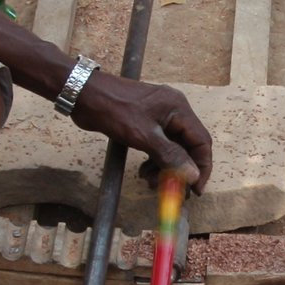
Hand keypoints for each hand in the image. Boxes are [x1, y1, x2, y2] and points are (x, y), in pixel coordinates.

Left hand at [70, 71, 214, 189]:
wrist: (83, 94)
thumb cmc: (113, 109)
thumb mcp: (143, 136)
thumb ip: (170, 155)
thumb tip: (192, 174)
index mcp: (178, 109)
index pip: (201, 141)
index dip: (201, 167)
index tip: (195, 189)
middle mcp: (173, 111)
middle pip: (187, 146)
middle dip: (180, 169)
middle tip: (172, 190)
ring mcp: (159, 116)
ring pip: (172, 148)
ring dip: (165, 167)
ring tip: (150, 181)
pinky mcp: (145, 122)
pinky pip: (158, 145)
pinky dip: (154, 160)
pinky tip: (143, 171)